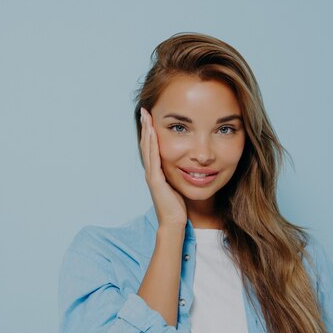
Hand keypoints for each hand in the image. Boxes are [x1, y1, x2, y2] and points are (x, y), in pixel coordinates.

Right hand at [140, 107, 186, 227]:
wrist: (174, 222)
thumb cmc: (178, 207)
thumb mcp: (178, 185)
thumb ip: (178, 174)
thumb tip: (187, 165)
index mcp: (156, 172)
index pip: (152, 147)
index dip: (150, 132)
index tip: (151, 117)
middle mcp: (151, 171)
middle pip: (146, 144)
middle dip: (146, 126)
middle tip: (145, 110)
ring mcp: (151, 175)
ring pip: (147, 148)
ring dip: (146, 131)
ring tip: (146, 116)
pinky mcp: (155, 179)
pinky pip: (153, 158)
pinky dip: (151, 144)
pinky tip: (151, 133)